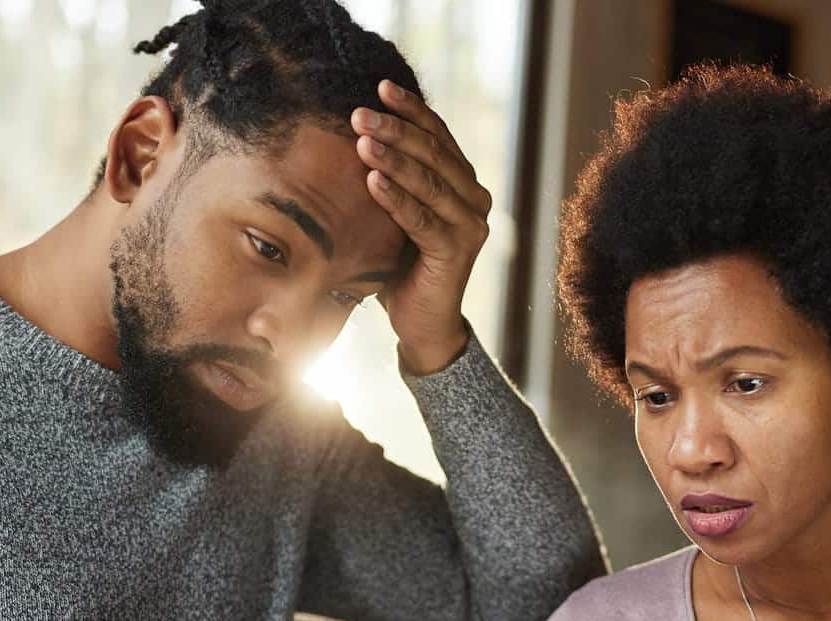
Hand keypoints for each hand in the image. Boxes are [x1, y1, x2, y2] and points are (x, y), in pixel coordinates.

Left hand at [351, 80, 491, 374]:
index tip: (380, 87)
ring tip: (362, 138)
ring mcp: (470, 226)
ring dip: (394, 157)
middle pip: (434, 153)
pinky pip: (422, 219)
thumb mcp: (395, 212)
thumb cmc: (400, 265)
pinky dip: (397, 198)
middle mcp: (474, 200)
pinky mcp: (457, 252)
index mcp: (462, 183)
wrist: (421, 323)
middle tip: (359, 113)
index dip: (411, 110)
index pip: (438, 136)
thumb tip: (355, 133)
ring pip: (430, 182)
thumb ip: (391, 178)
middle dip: (396, 129)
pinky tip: (372, 180)